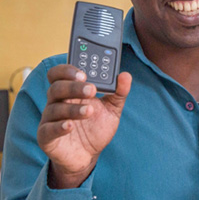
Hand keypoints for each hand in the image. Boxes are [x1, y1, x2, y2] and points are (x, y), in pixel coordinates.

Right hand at [37, 64, 131, 188]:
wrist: (88, 155)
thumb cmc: (96, 128)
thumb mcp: (112, 109)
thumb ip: (119, 92)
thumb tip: (125, 75)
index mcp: (70, 91)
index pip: (60, 74)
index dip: (68, 70)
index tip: (84, 72)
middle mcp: (57, 102)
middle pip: (57, 87)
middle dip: (74, 87)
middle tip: (91, 90)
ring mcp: (50, 119)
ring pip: (54, 108)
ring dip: (72, 108)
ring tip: (89, 111)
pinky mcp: (46, 137)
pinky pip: (48, 129)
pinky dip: (59, 126)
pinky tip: (70, 125)